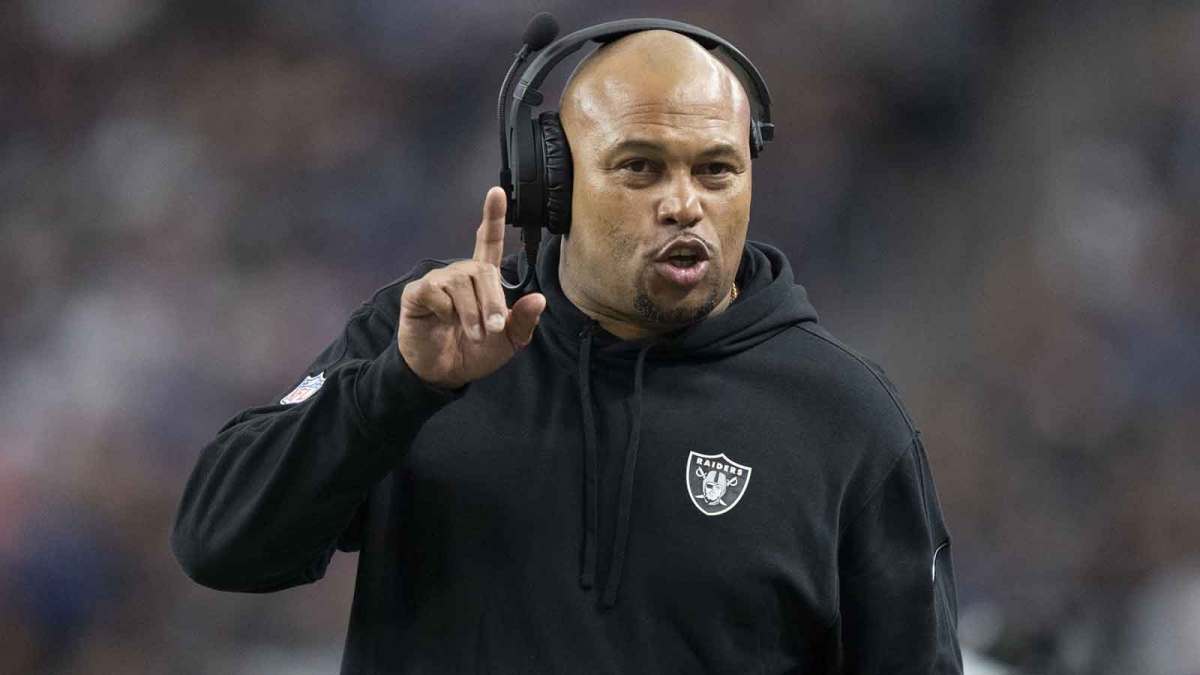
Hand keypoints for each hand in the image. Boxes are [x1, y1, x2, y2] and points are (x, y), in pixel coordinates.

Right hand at [397, 187, 546, 389]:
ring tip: (473, 334)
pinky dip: (445, 309)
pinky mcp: (417, 294)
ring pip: (461, 284)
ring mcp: (438, 282)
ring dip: (472, 312)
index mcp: (483, 280)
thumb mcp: (508, 342)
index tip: (497, 191)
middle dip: (492, 302)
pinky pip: (434, 292)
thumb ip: (523, 321)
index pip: (489, 242)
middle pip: (482, 272)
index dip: (493, 217)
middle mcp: (460, 274)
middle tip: (493, 329)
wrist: (443, 373)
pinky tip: (442, 320)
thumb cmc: (475, 352)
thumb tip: (538, 299)